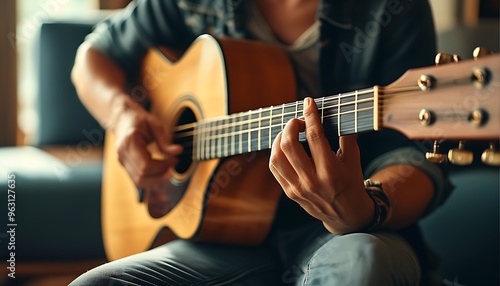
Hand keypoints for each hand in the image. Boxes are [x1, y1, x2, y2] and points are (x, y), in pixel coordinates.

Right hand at [111, 96, 182, 189]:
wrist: (122, 118)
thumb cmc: (138, 119)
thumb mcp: (154, 124)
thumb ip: (165, 140)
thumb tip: (178, 151)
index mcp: (129, 142)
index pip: (146, 165)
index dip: (163, 166)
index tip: (175, 160)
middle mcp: (123, 154)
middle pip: (142, 176)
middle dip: (161, 176)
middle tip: (174, 167)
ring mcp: (122, 161)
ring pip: (139, 181)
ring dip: (156, 180)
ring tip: (169, 171)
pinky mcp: (125, 166)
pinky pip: (137, 179)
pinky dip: (151, 179)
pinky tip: (161, 172)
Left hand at [269, 97, 373, 233]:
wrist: (346, 214)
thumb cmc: (351, 182)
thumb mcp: (354, 160)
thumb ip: (347, 136)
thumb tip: (341, 111)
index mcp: (331, 171)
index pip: (315, 136)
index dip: (310, 115)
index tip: (308, 102)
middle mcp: (312, 181)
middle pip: (290, 145)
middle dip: (291, 125)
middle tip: (298, 120)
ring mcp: (298, 188)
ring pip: (277, 157)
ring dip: (279, 138)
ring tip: (288, 131)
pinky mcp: (290, 193)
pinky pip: (275, 168)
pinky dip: (275, 153)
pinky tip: (283, 145)